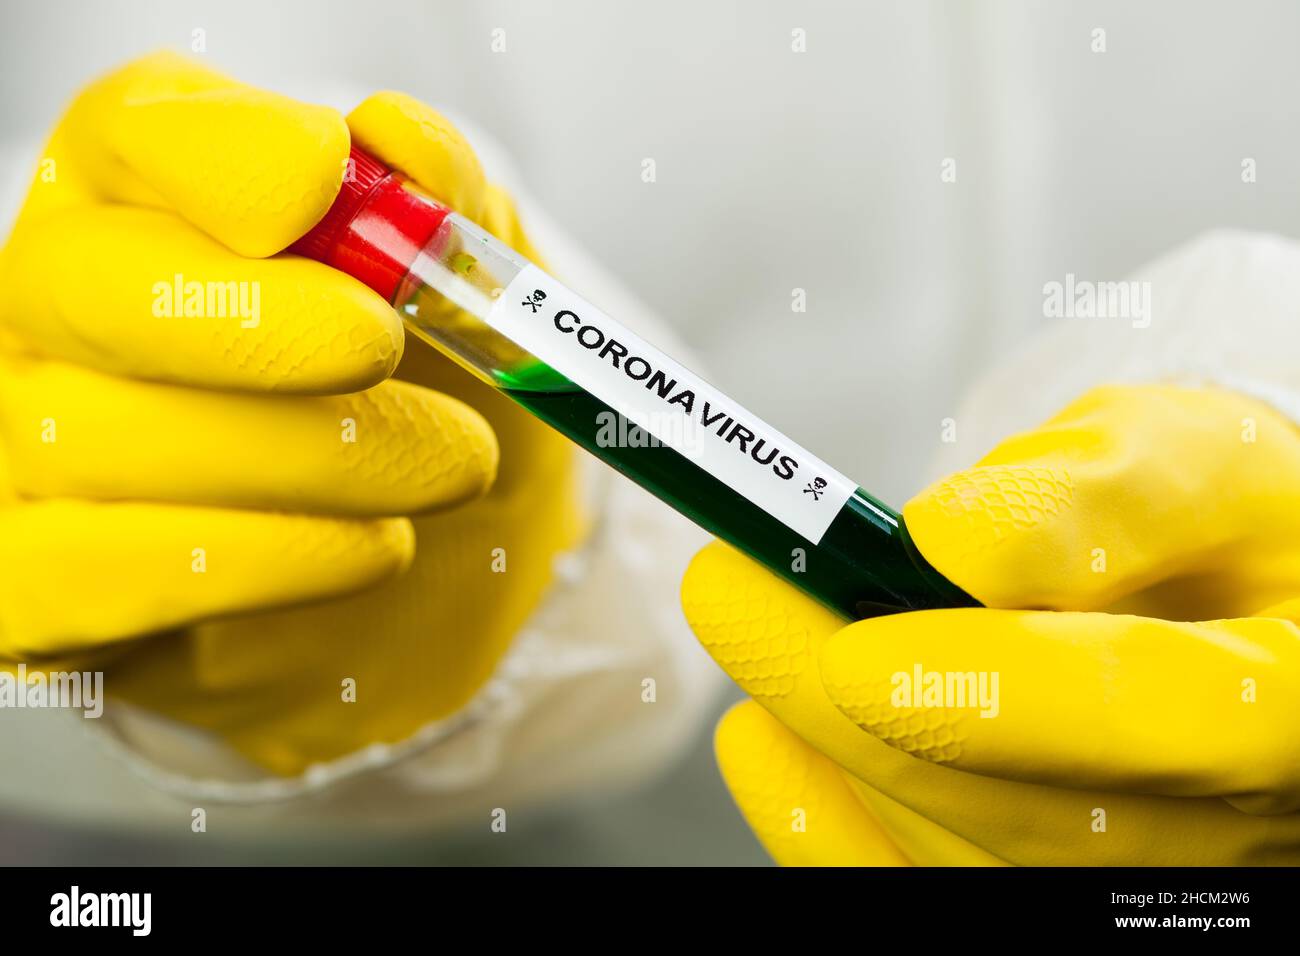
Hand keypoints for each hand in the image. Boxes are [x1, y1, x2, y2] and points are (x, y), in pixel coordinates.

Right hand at [0, 52, 581, 774]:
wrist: (445, 577)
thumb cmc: (444, 407)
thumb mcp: (478, 295)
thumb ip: (448, 207)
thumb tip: (405, 142)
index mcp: (156, 203)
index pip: (133, 134)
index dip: (223, 153)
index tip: (322, 179)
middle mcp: (69, 312)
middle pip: (84, 283)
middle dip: (246, 318)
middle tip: (379, 343)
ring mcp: (33, 447)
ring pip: (98, 438)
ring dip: (304, 455)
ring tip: (450, 465)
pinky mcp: (45, 584)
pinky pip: (91, 575)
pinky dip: (255, 559)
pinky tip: (376, 545)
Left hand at [682, 384, 1299, 863]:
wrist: (1224, 595)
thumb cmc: (1220, 522)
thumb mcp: (1194, 462)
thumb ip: (1100, 494)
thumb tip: (953, 542)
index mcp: (1287, 700)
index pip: (1158, 715)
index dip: (1001, 694)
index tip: (857, 647)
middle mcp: (1224, 822)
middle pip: (1030, 808)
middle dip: (857, 708)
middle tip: (732, 594)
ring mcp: (1131, 878)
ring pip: (966, 858)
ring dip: (830, 750)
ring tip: (741, 627)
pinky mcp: (1047, 881)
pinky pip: (926, 888)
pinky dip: (830, 827)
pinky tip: (759, 743)